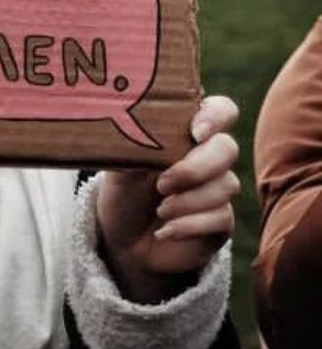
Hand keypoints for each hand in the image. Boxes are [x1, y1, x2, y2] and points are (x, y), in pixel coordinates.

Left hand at [97, 95, 239, 302]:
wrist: (124, 238)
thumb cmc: (123, 190)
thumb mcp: (120, 164)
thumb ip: (135, 146)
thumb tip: (140, 133)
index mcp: (184, 131)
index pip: (220, 110)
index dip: (215, 117)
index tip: (195, 133)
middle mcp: (208, 155)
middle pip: (227, 148)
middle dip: (195, 168)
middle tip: (161, 184)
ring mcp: (218, 188)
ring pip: (226, 185)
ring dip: (189, 200)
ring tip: (160, 209)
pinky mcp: (222, 221)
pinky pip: (222, 218)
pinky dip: (189, 225)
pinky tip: (165, 231)